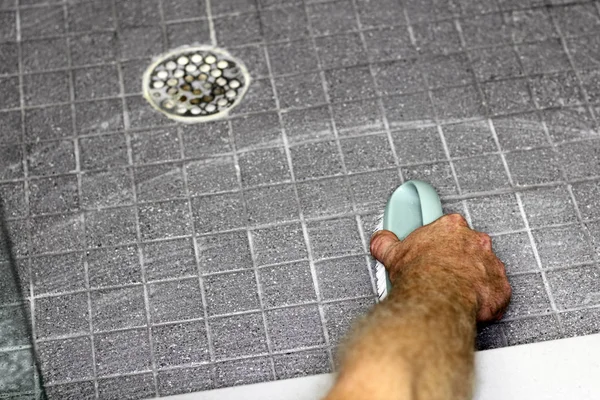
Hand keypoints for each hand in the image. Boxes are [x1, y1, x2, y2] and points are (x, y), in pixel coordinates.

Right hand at [370, 214, 511, 321]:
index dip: (441, 244)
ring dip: (473, 280)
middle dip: (459, 261)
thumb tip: (380, 239)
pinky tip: (469, 306)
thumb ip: (386, 242)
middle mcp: (476, 242)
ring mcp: (492, 264)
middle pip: (471, 248)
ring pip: (485, 270)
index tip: (434, 253)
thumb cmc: (420, 275)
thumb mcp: (392, 254)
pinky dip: (486, 300)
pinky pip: (496, 293)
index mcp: (451, 227)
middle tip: (443, 275)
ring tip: (455, 293)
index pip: (450, 229)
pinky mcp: (501, 288)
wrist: (437, 300)